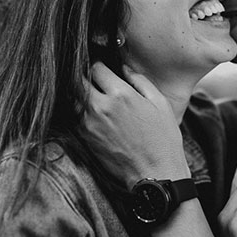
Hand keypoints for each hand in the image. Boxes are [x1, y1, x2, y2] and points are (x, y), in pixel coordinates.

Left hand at [83, 63, 189, 186]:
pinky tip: (96, 114)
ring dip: (81, 94)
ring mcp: (89, 123)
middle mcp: (100, 107)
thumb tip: (125, 68)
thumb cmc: (163, 138)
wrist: (155, 173)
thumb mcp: (160, 103)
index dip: (100, 64)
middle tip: (95, 79)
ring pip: (73, 99)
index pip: (96, 67)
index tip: (103, 66)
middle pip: (77, 81)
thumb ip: (140, 81)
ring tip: (94, 96)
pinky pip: (76, 117)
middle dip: (84, 77)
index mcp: (120, 94)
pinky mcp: (84, 138)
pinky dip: (82, 111)